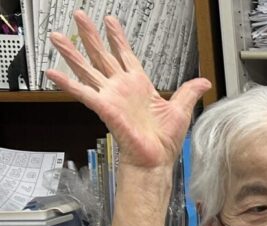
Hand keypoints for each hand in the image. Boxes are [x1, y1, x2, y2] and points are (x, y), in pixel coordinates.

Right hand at [46, 12, 209, 170]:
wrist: (157, 160)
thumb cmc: (165, 141)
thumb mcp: (181, 110)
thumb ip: (189, 92)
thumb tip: (204, 82)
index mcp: (139, 85)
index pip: (125, 55)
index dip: (118, 38)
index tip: (110, 21)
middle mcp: (122, 88)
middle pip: (102, 55)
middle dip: (91, 35)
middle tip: (80, 15)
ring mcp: (111, 97)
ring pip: (87, 68)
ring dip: (72, 52)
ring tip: (57, 36)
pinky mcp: (104, 107)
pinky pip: (82, 93)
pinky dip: (67, 83)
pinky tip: (52, 72)